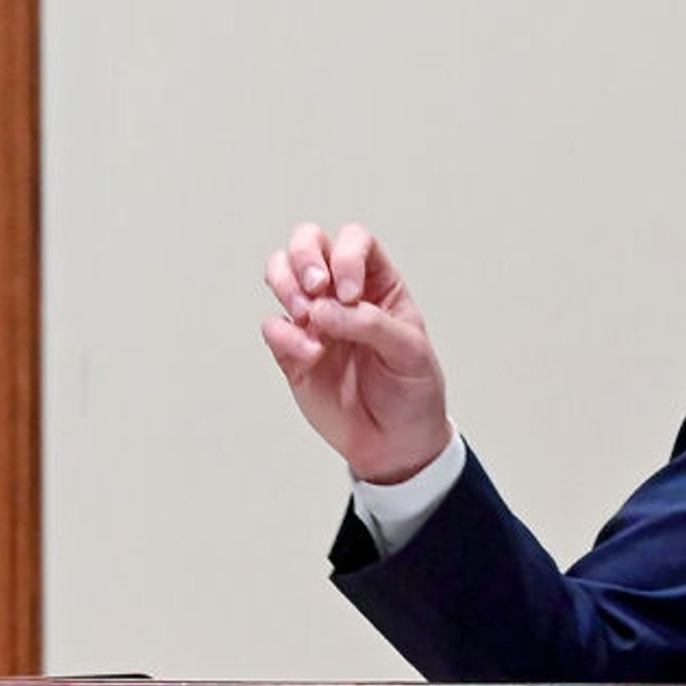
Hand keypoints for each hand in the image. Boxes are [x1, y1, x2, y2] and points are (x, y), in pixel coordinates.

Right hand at [261, 221, 453, 485]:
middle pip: (309, 244)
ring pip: (281, 274)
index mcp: (378, 284)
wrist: (394, 443)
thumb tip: (323, 309)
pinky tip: (311, 356)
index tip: (351, 294)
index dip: (346, 256)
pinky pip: (273, 327)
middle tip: (316, 290)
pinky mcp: (292, 351)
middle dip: (304, 257)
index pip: (354, 242)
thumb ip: (370, 324)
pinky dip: (284, 335)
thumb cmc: (412, 392)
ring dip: (286, 286)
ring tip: (306, 316)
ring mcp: (314, 320)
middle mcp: (341, 294)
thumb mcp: (410, 352)